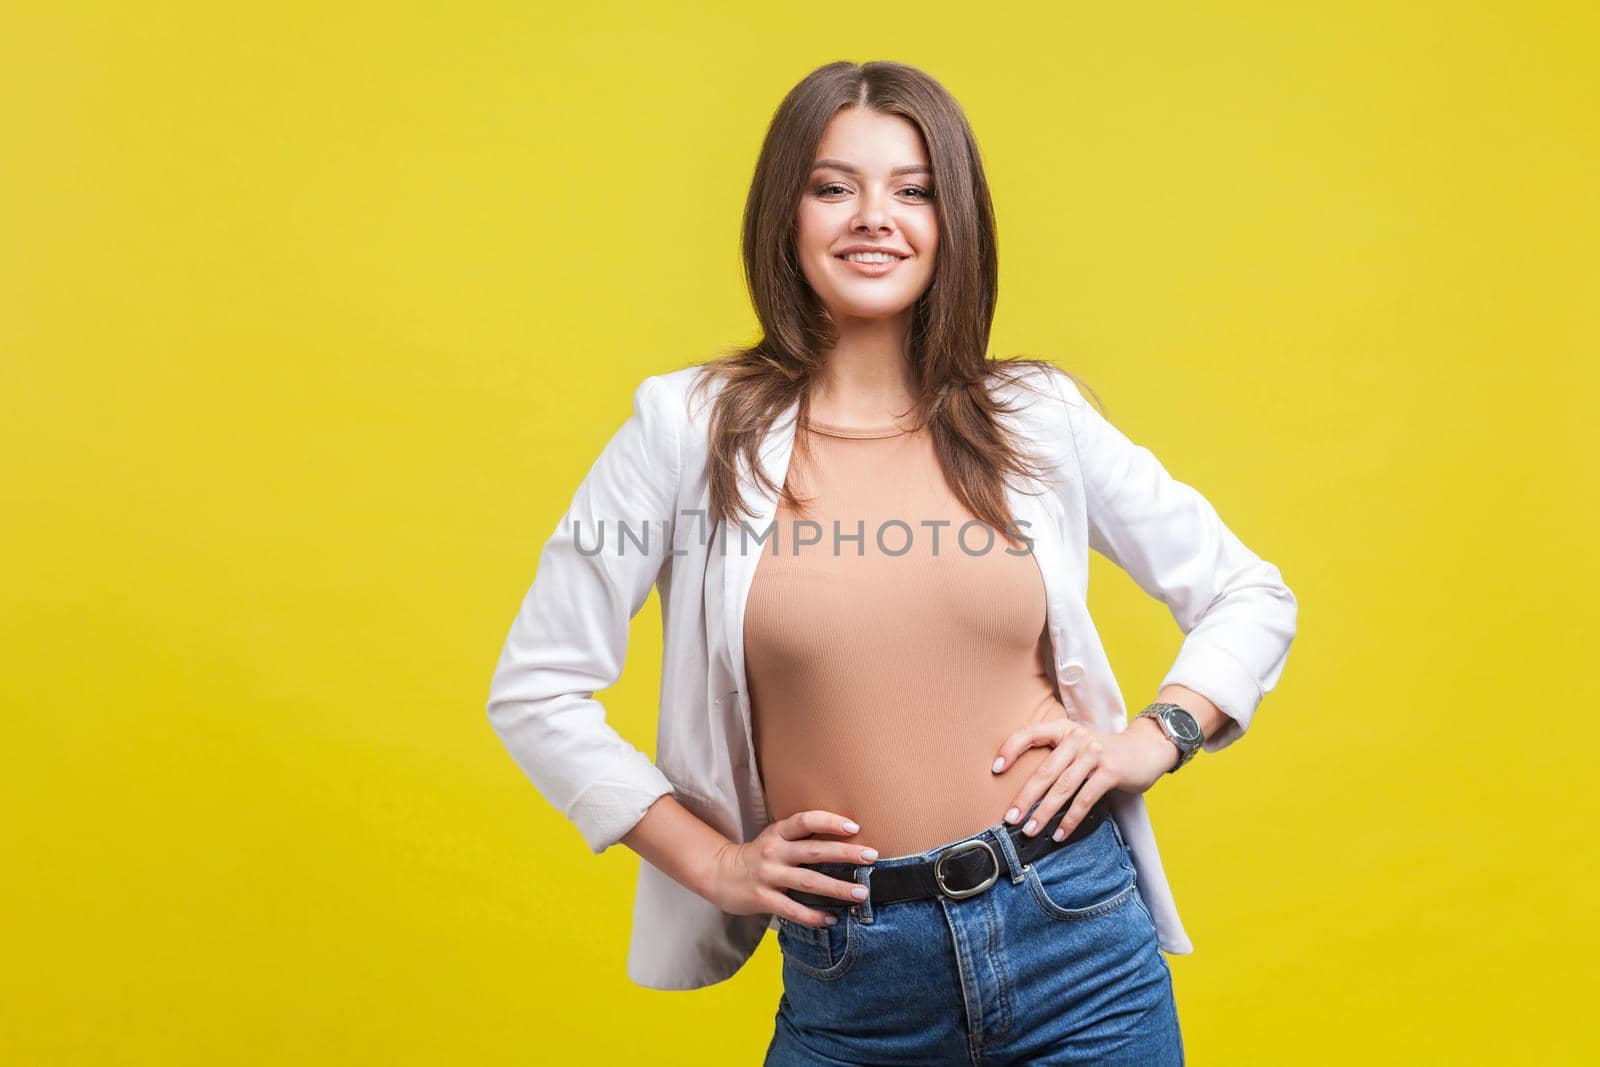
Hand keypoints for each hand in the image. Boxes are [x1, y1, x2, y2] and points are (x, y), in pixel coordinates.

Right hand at [708, 810, 877, 928]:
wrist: (719, 874)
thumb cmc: (758, 855)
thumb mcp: (775, 838)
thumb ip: (801, 837)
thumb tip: (844, 839)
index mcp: (778, 833)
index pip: (805, 820)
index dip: (829, 821)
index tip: (854, 826)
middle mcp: (774, 851)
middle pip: (815, 851)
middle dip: (846, 853)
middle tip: (872, 857)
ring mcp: (768, 875)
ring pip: (808, 881)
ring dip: (838, 888)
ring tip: (862, 893)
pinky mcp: (762, 898)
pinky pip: (792, 909)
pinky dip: (813, 916)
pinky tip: (831, 919)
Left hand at [990, 717, 1178, 840]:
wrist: (1146, 749)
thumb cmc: (1104, 753)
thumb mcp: (1077, 745)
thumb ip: (1055, 757)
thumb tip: (1024, 788)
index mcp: (1063, 729)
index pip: (1029, 734)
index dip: (1010, 750)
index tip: (995, 770)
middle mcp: (1076, 739)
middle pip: (1044, 771)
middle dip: (1024, 798)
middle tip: (1010, 818)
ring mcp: (1094, 754)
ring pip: (1063, 788)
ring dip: (1044, 813)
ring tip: (1030, 831)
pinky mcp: (1110, 771)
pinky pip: (1085, 799)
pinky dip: (1070, 820)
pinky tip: (1059, 834)